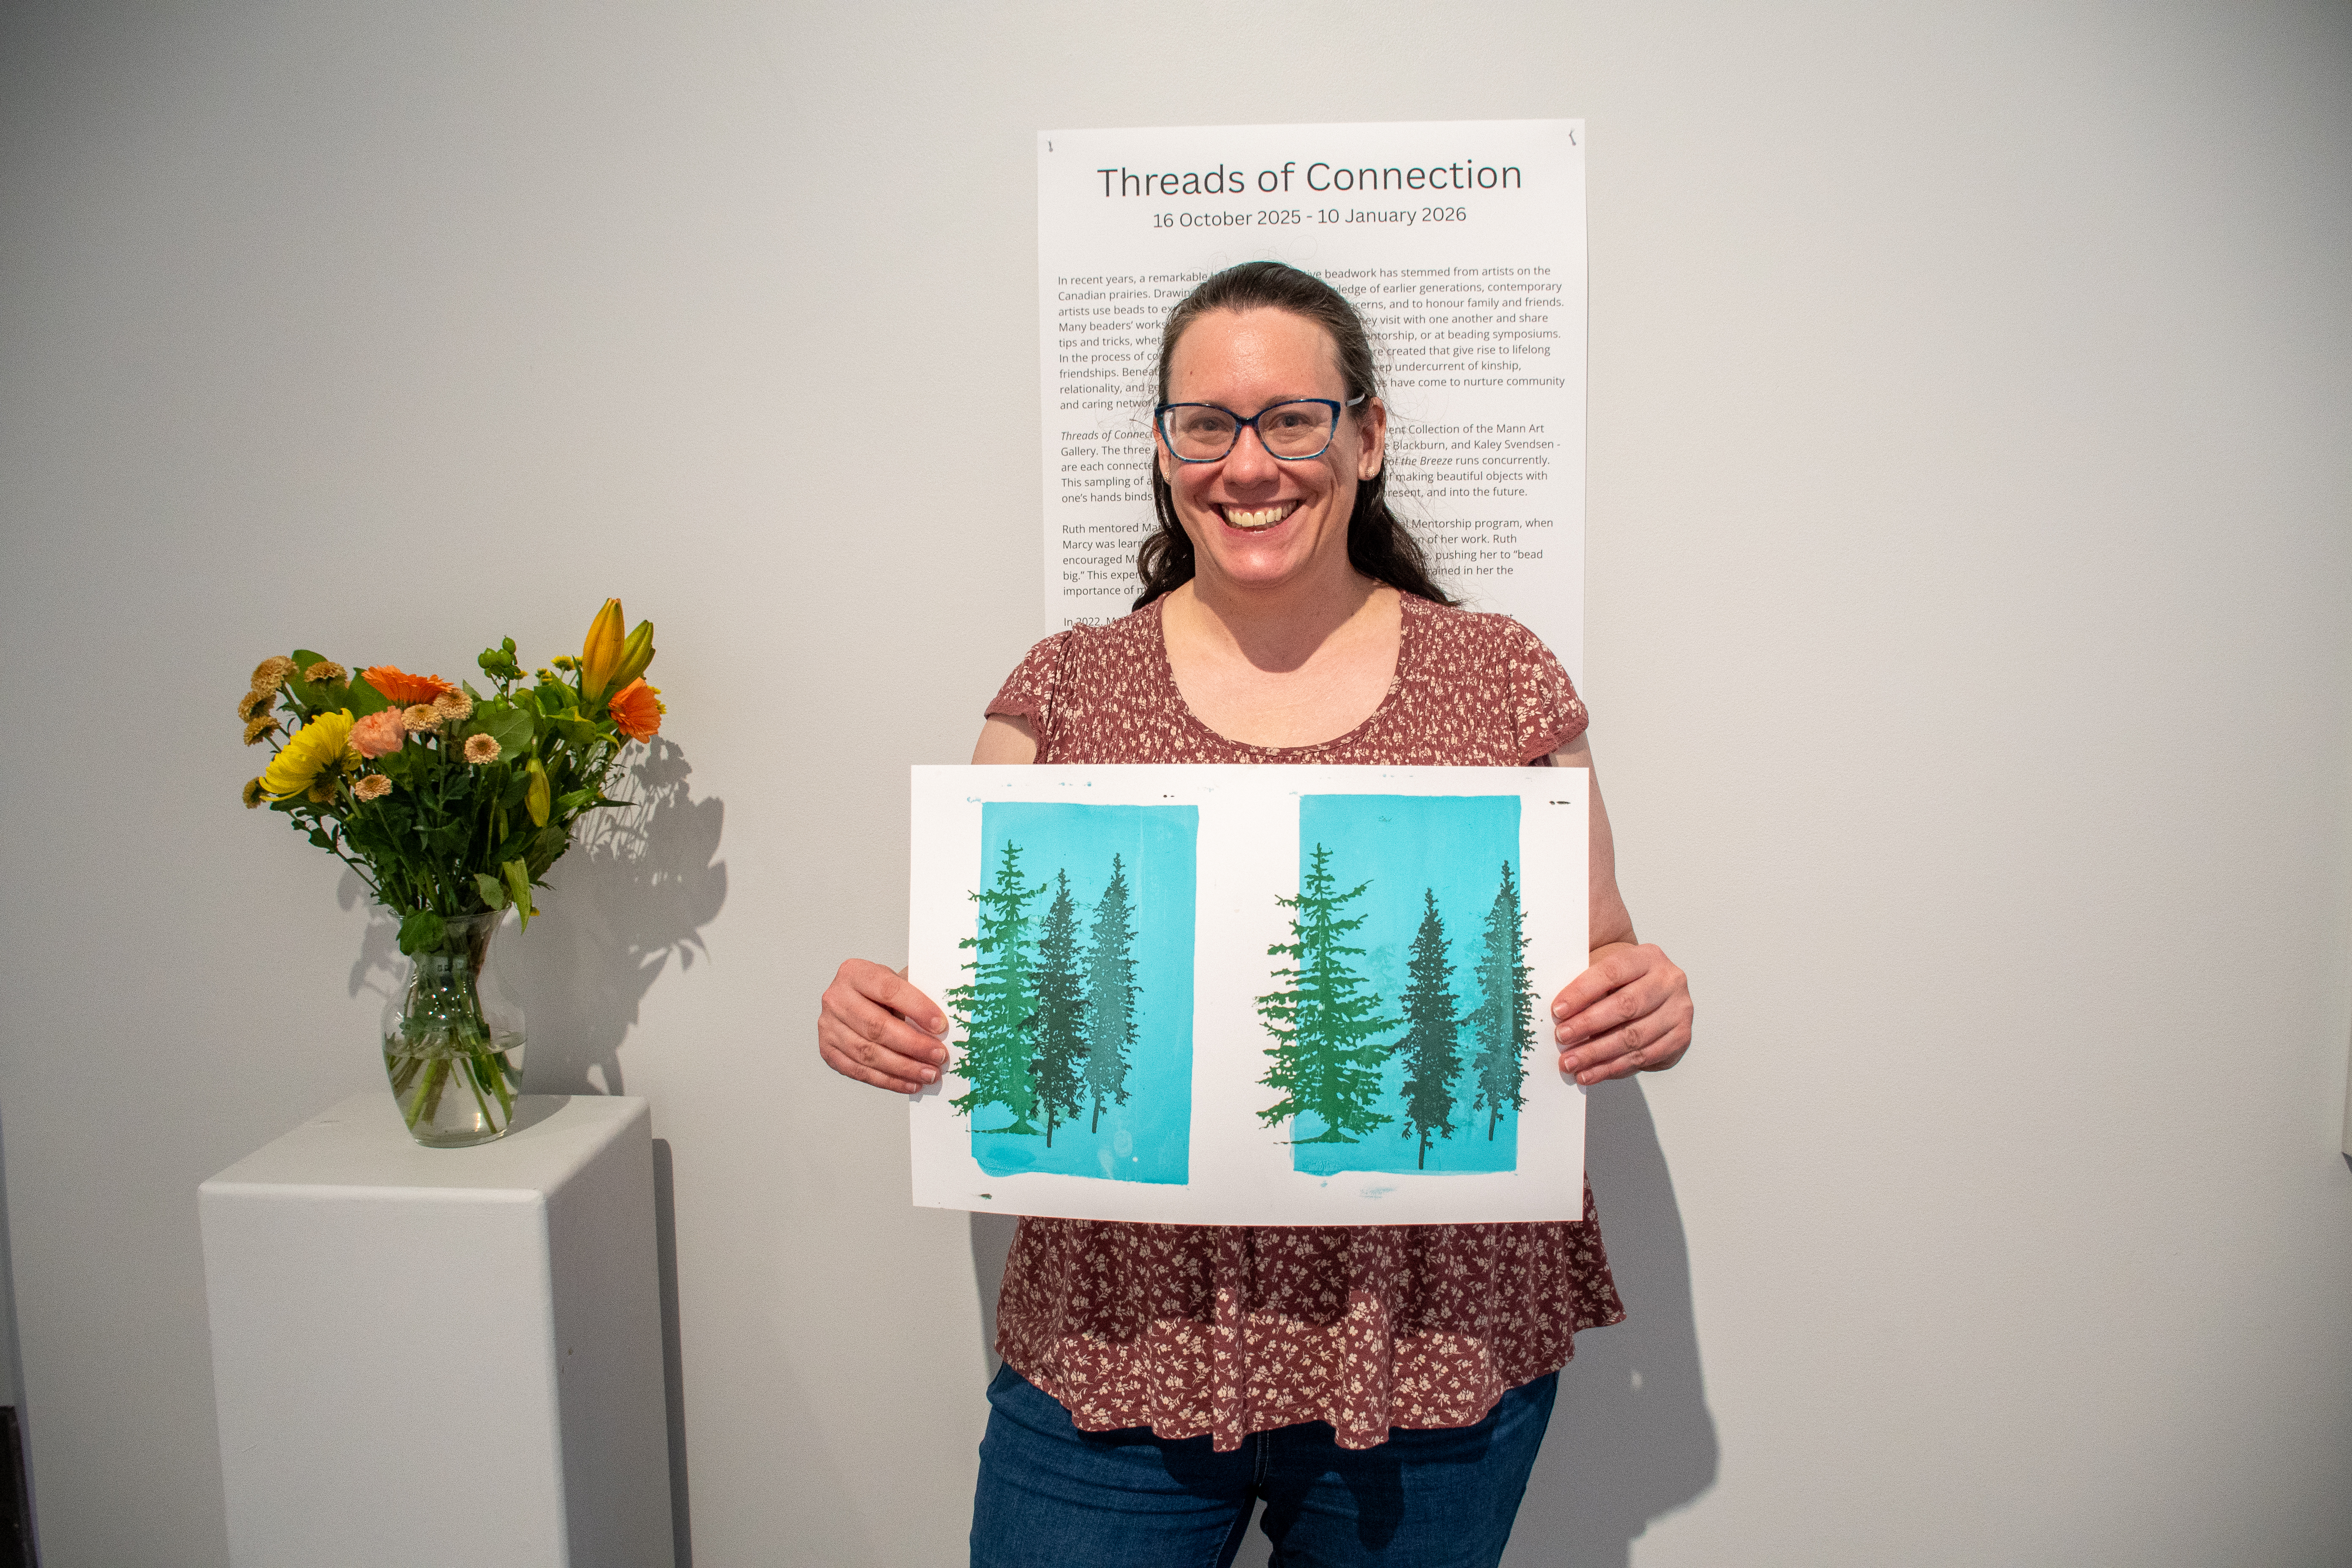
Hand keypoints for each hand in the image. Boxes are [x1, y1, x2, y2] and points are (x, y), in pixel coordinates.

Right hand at [818, 960, 949, 1093]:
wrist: (854, 1000)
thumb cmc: (882, 992)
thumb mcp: (897, 982)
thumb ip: (916, 998)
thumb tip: (942, 1027)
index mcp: (854, 973)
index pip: (888, 990)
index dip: (917, 1009)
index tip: (941, 1026)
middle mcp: (836, 998)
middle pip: (876, 1027)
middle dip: (913, 1045)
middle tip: (938, 1055)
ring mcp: (828, 1026)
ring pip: (868, 1053)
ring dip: (903, 1067)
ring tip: (929, 1073)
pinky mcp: (827, 1050)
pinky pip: (859, 1071)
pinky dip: (888, 1080)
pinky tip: (910, 1083)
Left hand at [1552, 943, 1691, 1085]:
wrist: (1651, 992)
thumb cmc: (1621, 982)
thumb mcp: (1604, 970)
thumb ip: (1585, 984)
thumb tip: (1557, 1011)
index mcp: (1647, 956)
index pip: (1611, 972)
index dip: (1582, 992)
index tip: (1558, 1010)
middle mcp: (1669, 980)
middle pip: (1625, 1006)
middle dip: (1588, 1025)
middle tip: (1562, 1038)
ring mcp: (1679, 1010)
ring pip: (1634, 1036)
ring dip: (1597, 1053)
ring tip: (1570, 1062)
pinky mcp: (1681, 1037)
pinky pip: (1644, 1057)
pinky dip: (1614, 1068)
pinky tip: (1591, 1073)